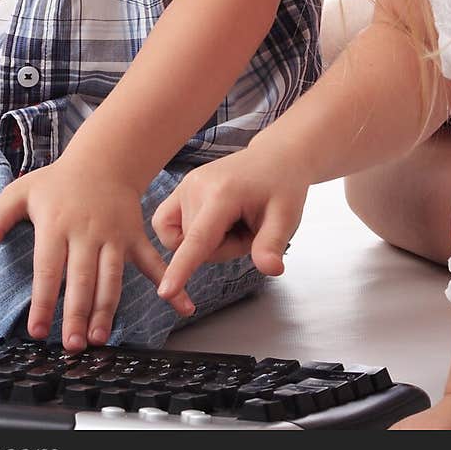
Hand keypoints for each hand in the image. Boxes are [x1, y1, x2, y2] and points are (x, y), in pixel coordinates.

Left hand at [0, 156, 195, 350]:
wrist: (103, 160)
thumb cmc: (58, 182)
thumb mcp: (20, 192)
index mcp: (57, 224)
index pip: (48, 269)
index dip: (43, 301)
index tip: (37, 330)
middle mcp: (87, 232)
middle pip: (81, 279)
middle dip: (75, 314)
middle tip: (70, 345)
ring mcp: (114, 236)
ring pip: (111, 278)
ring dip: (106, 310)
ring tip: (97, 338)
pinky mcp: (133, 238)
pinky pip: (152, 263)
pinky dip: (169, 284)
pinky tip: (183, 305)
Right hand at [151, 144, 308, 301]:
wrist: (274, 157)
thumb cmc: (281, 186)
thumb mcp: (286, 217)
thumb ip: (272, 245)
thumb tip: (271, 270)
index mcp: (222, 194)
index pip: (198, 240)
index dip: (181, 269)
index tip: (164, 293)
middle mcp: (196, 186)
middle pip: (195, 247)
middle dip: (224, 248)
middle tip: (249, 227)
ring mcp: (185, 184)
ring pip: (183, 240)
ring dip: (209, 241)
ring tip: (234, 221)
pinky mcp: (181, 187)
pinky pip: (168, 225)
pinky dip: (187, 233)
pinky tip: (211, 223)